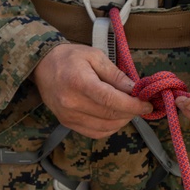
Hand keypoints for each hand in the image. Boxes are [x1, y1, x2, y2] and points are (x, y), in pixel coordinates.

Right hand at [32, 43, 153, 138]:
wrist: (41, 65)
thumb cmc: (69, 57)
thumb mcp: (95, 56)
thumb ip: (116, 74)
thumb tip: (135, 90)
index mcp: (79, 82)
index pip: (112, 100)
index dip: (133, 105)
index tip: (147, 105)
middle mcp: (71, 103)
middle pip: (110, 115)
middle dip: (131, 112)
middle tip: (139, 104)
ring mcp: (68, 115)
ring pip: (105, 127)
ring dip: (121, 120)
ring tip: (126, 109)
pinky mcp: (66, 122)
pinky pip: (95, 133)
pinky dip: (109, 127)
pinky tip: (113, 116)